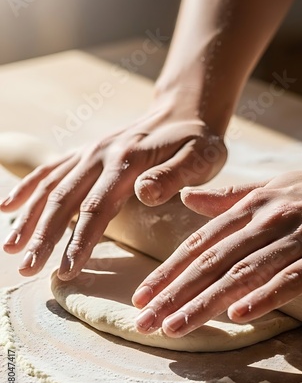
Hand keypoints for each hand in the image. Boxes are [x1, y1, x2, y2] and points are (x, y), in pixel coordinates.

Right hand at [0, 102, 226, 278]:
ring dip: (28, 217)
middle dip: (44, 236)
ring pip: (51, 186)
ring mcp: (90, 152)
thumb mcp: (200, 158)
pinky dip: (28, 187)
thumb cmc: (197, 142)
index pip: (97, 208)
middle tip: (27, 269)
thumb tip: (144, 194)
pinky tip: (8, 206)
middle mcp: (101, 155)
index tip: (66, 270)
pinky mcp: (86, 152)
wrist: (184, 112)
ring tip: (10, 248)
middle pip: (65, 200)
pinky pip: (50, 169)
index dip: (79, 241)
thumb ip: (173, 176)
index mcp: (128, 161)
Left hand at [133, 164, 301, 336]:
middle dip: (174, 293)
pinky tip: (239, 316)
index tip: (141, 295)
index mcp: (250, 206)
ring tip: (175, 327)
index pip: (200, 243)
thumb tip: (187, 200)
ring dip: (206, 302)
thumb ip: (228, 197)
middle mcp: (266, 220)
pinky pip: (293, 278)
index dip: (168, 270)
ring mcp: (297, 237)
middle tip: (143, 321)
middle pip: (212, 261)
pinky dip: (266, 296)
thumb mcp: (272, 188)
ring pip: (243, 272)